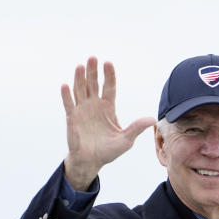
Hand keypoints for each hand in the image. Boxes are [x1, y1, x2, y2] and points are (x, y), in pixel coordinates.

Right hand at [61, 56, 154, 190]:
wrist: (91, 161)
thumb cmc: (108, 151)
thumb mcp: (126, 140)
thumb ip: (136, 128)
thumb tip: (153, 119)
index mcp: (108, 107)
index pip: (109, 87)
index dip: (109, 75)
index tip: (108, 63)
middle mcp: (94, 105)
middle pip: (93, 84)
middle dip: (93, 71)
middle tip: (92, 57)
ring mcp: (82, 110)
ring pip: (80, 90)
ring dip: (79, 78)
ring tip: (80, 66)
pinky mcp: (72, 119)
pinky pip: (69, 105)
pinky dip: (67, 95)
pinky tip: (65, 85)